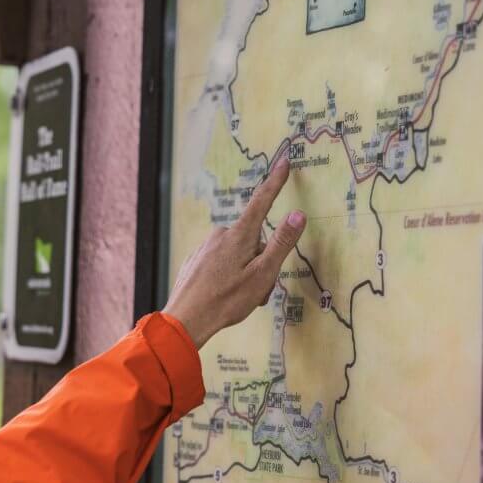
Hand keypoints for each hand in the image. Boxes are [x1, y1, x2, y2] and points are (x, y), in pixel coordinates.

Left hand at [163, 159, 305, 348]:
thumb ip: (281, 243)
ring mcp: (206, 247)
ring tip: (241, 298)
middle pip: (254, 241)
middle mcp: (221, 234)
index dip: (275, 182)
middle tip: (258, 290)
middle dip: (262, 262)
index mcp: (239, 235)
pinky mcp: (196, 260)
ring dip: (247, 274)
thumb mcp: (263, 274)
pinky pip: (222, 263)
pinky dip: (229, 277)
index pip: (262, 201)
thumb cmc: (227, 300)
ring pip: (239, 255)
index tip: (284, 161)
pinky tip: (222, 296)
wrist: (185, 320)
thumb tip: (298, 214)